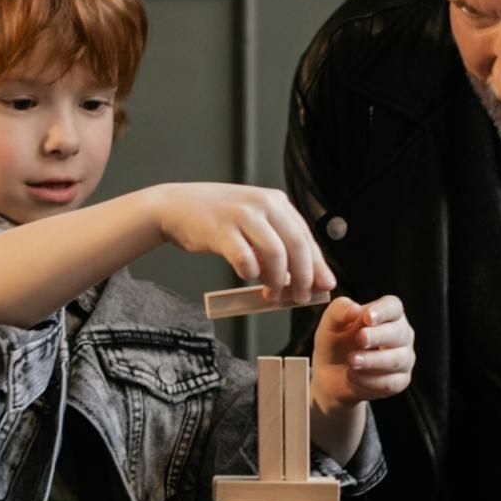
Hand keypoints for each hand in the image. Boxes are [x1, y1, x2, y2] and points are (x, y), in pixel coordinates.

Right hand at [147, 182, 333, 304]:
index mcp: (276, 202)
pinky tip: (247, 277)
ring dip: (277, 281)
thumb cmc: (217, 219)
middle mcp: (263, 204)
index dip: (318, 264)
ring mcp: (242, 214)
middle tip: (301, 298)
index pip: (306, 236)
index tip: (325, 286)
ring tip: (271, 295)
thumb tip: (303, 278)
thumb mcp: (253, 223)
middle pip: (297, 245)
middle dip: (304, 277)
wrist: (175, 206)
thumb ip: (277, 244)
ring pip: (275, 254)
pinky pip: (244, 258)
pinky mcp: (220, 229)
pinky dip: (250, 273)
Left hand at [309, 292, 413, 415]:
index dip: (383, 311)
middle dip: (378, 336)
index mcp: (387, 314)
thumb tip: (354, 308)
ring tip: (351, 361)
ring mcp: (404, 359)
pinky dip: (370, 380)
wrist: (329, 375)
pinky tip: (352, 376)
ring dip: (373, 360)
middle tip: (360, 339)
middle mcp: (401, 334)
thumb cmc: (335, 342)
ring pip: (397, 360)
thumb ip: (339, 310)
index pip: (394, 307)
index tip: (367, 317)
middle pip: (400, 332)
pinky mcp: (399, 382)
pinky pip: (391, 383)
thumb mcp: (330, 323)